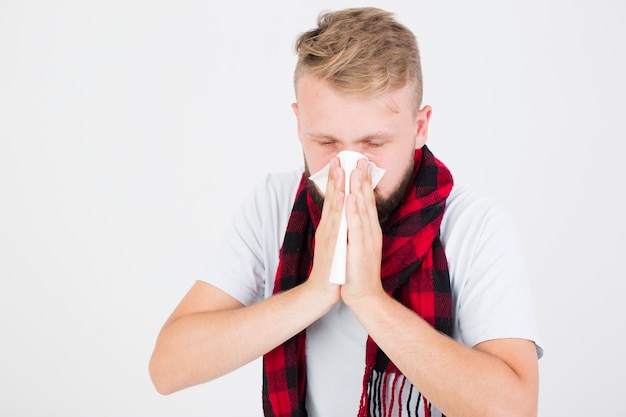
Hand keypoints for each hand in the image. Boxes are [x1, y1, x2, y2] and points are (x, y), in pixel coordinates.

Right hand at [305, 157, 342, 304]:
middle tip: (339, 156)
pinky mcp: (332, 247)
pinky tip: (342, 198)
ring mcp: (329, 237)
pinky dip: (340, 210)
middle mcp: (328, 229)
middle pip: (332, 199)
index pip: (335, 199)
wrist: (322, 293)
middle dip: (336, 177)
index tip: (341, 161)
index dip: (337, 180)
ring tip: (340, 170)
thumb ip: (339, 227)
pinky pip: (337, 225)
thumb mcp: (336, 244)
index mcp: (332, 227)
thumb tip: (343, 213)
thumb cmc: (332, 268)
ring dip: (337, 188)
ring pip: (334, 208)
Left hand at [341, 159, 384, 306]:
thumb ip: (356, 229)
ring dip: (358, 188)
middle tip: (359, 157)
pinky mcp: (359, 249)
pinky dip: (353, 211)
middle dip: (362, 178)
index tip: (359, 163)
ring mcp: (366, 239)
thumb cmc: (357, 271)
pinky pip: (356, 226)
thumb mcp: (357, 245)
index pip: (365, 201)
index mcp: (368, 229)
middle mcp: (369, 231)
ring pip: (361, 209)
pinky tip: (351, 197)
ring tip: (355, 169)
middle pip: (366, 200)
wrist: (364, 296)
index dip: (362, 181)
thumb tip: (352, 215)